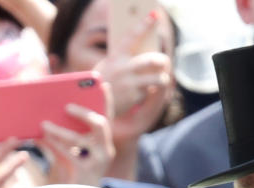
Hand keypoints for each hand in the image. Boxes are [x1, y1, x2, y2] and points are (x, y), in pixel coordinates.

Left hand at [40, 104, 115, 185]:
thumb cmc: (73, 170)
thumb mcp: (72, 149)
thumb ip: (66, 133)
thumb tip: (48, 115)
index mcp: (104, 141)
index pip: (108, 116)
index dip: (107, 100)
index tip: (102, 84)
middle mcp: (106, 150)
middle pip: (100, 124)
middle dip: (84, 113)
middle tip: (67, 107)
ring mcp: (99, 161)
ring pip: (80, 140)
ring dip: (61, 130)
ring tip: (44, 123)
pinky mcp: (87, 172)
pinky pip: (70, 154)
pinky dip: (56, 144)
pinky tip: (45, 137)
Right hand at [94, 10, 172, 131]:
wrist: (89, 107)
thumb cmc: (100, 84)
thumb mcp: (107, 67)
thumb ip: (123, 60)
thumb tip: (146, 55)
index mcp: (115, 56)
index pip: (132, 35)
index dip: (144, 24)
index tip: (154, 14)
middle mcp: (124, 68)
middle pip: (154, 60)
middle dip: (163, 61)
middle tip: (164, 62)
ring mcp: (130, 83)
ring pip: (159, 78)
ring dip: (162, 79)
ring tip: (159, 80)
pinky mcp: (134, 97)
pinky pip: (149, 92)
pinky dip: (148, 93)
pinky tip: (141, 93)